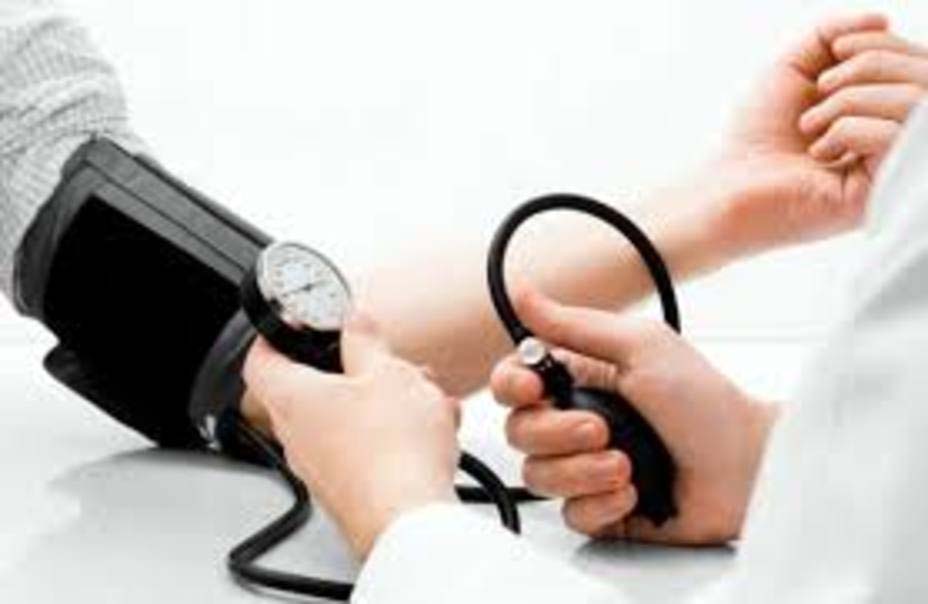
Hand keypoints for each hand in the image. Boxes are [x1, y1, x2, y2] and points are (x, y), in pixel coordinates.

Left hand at [243, 312, 460, 558]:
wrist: (410, 522)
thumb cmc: (392, 453)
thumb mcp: (388, 372)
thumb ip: (365, 340)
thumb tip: (354, 323)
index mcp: (293, 399)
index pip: (259, 358)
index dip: (275, 334)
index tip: (295, 325)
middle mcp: (297, 438)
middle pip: (313, 389)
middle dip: (355, 369)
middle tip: (381, 360)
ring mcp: (321, 468)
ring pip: (348, 418)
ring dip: (384, 401)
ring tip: (422, 398)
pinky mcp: (349, 490)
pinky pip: (367, 449)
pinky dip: (395, 435)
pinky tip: (431, 431)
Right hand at [490, 291, 776, 543]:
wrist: (747, 468)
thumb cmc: (705, 403)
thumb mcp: (640, 346)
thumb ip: (574, 324)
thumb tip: (523, 293)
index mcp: (578, 377)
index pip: (513, 382)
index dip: (513, 388)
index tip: (536, 390)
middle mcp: (574, 421)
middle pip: (518, 432)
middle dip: (556, 434)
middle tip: (600, 429)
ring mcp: (585, 466)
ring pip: (538, 476)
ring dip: (582, 472)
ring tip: (627, 465)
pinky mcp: (600, 508)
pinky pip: (570, 514)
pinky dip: (602, 504)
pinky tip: (634, 493)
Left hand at [710, 13, 898, 256]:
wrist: (726, 183)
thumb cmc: (756, 131)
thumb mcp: (796, 65)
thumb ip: (835, 34)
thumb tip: (884, 20)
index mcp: (885, 109)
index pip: (918, 63)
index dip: (880, 43)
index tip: (836, 50)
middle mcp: (898, 139)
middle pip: (925, 77)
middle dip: (868, 65)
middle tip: (821, 88)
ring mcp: (893, 170)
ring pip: (914, 103)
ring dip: (852, 98)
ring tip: (810, 124)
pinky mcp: (880, 195)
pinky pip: (893, 137)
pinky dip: (849, 129)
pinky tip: (819, 152)